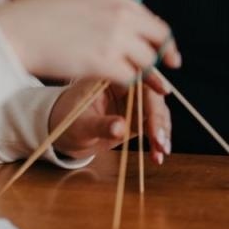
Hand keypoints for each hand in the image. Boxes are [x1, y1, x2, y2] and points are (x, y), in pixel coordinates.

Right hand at [0, 0, 180, 86]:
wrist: (17, 30)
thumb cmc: (41, 18)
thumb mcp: (82, 1)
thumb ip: (108, 12)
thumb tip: (129, 27)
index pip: (153, 21)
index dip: (163, 42)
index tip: (167, 56)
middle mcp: (122, 14)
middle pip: (158, 41)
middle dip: (161, 60)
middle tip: (161, 79)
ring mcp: (115, 37)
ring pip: (146, 62)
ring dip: (138, 74)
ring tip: (124, 80)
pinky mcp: (105, 61)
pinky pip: (130, 78)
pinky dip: (125, 85)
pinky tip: (114, 86)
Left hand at [49, 76, 172, 162]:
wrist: (66, 132)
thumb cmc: (68, 120)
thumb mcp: (80, 124)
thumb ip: (100, 125)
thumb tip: (120, 127)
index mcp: (111, 76)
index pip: (137, 72)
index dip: (154, 79)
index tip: (163, 91)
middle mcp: (127, 85)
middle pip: (152, 95)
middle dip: (159, 117)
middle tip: (160, 140)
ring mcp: (135, 102)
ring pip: (157, 112)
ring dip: (162, 131)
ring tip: (160, 152)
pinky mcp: (138, 118)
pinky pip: (154, 126)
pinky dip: (158, 140)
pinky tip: (157, 156)